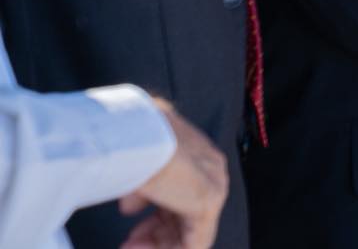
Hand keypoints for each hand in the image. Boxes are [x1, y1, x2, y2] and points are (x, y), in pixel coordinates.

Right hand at [116, 100, 226, 248]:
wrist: (136, 135)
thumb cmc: (130, 143)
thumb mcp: (134, 168)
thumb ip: (141, 190)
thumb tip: (130, 208)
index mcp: (196, 158)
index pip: (182, 200)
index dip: (154, 223)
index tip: (130, 237)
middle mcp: (211, 169)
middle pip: (187, 218)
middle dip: (155, 237)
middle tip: (127, 247)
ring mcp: (214, 184)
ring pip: (193, 232)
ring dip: (158, 246)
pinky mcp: (208, 199)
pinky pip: (195, 241)